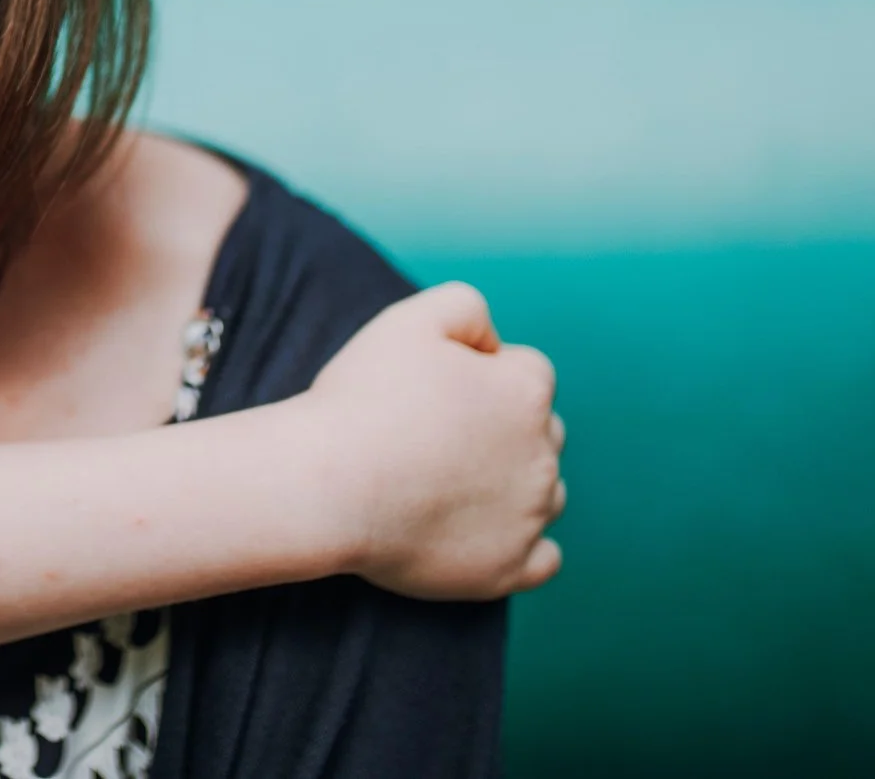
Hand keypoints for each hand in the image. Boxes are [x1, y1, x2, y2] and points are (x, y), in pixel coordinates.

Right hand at [305, 282, 564, 600]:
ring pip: (546, 493)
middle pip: (540, 432)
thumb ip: (464, 306)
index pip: (525, 371)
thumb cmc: (363, 400)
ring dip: (514, 484)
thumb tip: (491, 342)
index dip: (479, 374)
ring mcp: (530, 516)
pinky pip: (544, 559)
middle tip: (435, 436)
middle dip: (502, 429)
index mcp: (525, 390)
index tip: (432, 390)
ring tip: (449, 483)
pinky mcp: (509, 568)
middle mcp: (543, 454)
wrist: (328, 485)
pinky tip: (485, 532)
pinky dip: (524, 546)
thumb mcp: (408, 319)